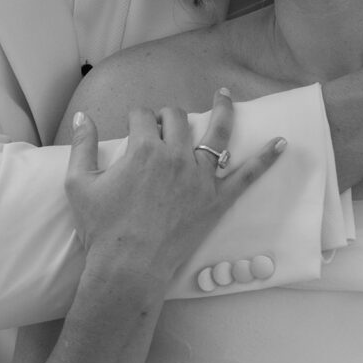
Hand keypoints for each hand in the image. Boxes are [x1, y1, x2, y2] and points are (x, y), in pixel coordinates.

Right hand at [64, 89, 285, 286]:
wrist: (127, 268)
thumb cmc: (102, 228)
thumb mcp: (79, 183)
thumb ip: (82, 144)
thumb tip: (83, 115)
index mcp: (143, 148)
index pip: (141, 115)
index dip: (135, 119)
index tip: (132, 128)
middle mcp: (175, 156)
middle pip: (175, 118)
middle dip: (165, 116)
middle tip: (158, 128)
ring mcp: (199, 177)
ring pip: (215, 133)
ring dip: (222, 110)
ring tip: (226, 94)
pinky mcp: (216, 199)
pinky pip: (246, 175)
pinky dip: (266, 159)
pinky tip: (282, 142)